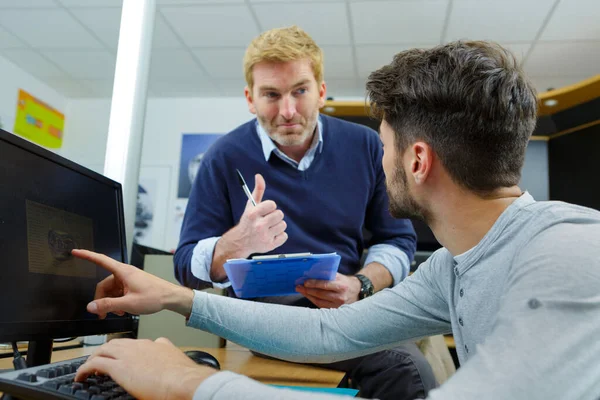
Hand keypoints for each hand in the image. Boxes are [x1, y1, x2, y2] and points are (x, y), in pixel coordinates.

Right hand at [71, 249, 193, 318]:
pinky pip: (119, 292)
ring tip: (118, 312)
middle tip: (101, 314)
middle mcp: (125, 273)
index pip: (101, 260)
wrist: (171, 297)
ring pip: (111, 290)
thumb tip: (91, 307)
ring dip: (111, 302)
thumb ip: (108, 305)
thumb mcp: (128, 304)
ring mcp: (129, 279)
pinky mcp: (133, 285)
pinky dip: (118, 301)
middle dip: (101, 299)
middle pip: (104, 285)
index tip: (75, 252)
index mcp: (123, 272)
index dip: (87, 256)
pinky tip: (123, 310)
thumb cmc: (155, 297)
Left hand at [75, 338, 216, 399]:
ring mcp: (127, 355)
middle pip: (115, 344)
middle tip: (99, 362)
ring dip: (93, 359)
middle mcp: (138, 346)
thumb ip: (167, 350)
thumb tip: (164, 348)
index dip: (124, 351)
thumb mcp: (175, 356)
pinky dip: (84, 369)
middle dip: (105, 352)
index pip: (133, 344)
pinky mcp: (118, 367)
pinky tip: (81, 376)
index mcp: (154, 345)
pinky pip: (94, 364)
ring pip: (102, 350)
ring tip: (88, 368)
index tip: (122, 359)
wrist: (182, 380)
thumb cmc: (182, 374)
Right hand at [223, 174, 287, 255]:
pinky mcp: (270, 245)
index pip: (273, 204)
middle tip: (267, 220)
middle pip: (280, 214)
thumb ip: (257, 190)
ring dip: (277, 226)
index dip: (270, 207)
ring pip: (283, 225)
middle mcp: (259, 225)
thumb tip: (259, 176)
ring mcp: (265, 236)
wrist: (241, 242)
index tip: (265, 211)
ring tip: (269, 228)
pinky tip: (271, 235)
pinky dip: (279, 236)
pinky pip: (284, 236)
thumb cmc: (248, 221)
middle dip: (275, 216)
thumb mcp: (250, 206)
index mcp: (253, 214)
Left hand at [296, 273, 361, 307]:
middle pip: (320, 294)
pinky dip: (313, 300)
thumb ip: (327, 274)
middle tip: (299, 286)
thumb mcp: (339, 276)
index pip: (325, 285)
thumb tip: (312, 272)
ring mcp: (338, 305)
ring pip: (319, 301)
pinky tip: (308, 296)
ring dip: (308, 296)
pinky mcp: (335, 310)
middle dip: (308, 290)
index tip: (305, 282)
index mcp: (341, 286)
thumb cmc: (345, 282)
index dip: (314, 284)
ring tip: (301, 291)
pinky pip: (321, 306)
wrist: (356, 291)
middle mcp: (340, 297)